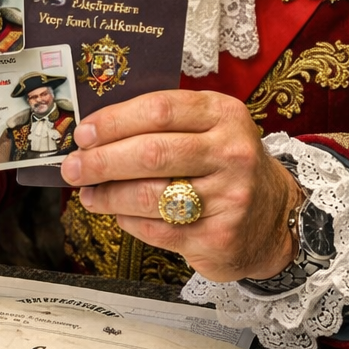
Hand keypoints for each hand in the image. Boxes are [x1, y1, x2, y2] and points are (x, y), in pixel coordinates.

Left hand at [61, 90, 298, 281]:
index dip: (113, 121)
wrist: (275, 218)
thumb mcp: (211, 129)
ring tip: (88, 193)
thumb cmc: (226, 165)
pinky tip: (118, 213)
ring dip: (107, 195)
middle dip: (101, 161)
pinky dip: (127, 220)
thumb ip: (163, 124)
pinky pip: (155, 229)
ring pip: (148, 195)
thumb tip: (95, 132)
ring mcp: (228, 198)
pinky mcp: (217, 237)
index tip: (83, 132)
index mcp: (225, 115)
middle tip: (73, 167)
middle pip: (151, 153)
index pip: (159, 110)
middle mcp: (231, 154)